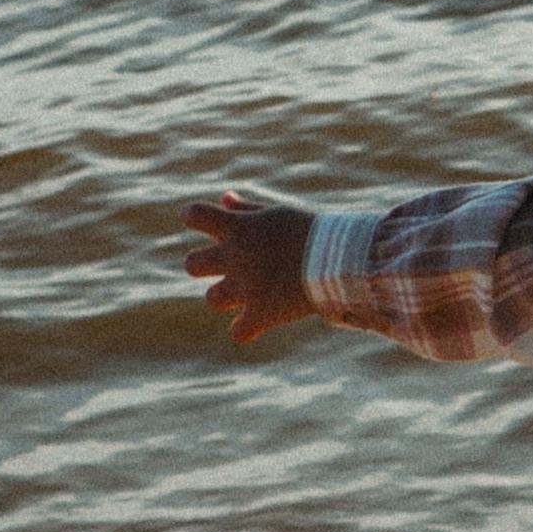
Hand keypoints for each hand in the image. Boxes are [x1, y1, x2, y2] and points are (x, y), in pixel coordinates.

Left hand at [184, 191, 313, 343]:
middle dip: (204, 265)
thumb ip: (246, 209)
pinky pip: (239, 332)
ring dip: (224, 296)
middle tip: (229, 265)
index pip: (194, 215)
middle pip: (192, 264)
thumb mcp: (276, 214)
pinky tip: (256, 322)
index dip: (194, 218)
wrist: (340, 259)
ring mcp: (246, 287)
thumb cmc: (310, 232)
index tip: (207, 222)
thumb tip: (224, 199)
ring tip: (246, 294)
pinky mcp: (262, 313)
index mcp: (238, 228)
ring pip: (212, 298)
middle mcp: (235, 257)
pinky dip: (245, 329)